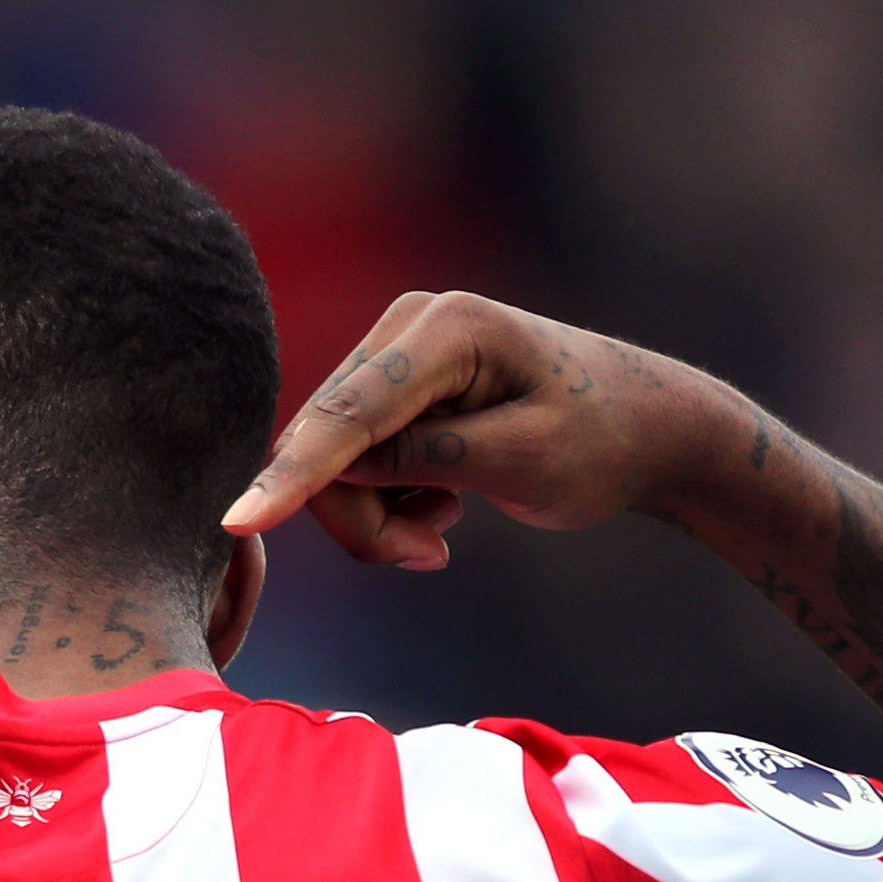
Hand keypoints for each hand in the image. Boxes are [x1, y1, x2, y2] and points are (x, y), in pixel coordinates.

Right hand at [221, 292, 712, 568]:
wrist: (644, 426)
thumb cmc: (600, 441)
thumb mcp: (522, 461)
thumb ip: (427, 459)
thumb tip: (336, 466)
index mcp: (450, 329)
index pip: (350, 414)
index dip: (294, 477)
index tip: (238, 524)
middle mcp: (411, 324)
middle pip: (330, 442)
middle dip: (366, 517)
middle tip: (434, 557)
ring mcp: (398, 351)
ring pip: (336, 459)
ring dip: (380, 516)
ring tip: (446, 532)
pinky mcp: (395, 384)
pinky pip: (354, 457)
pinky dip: (388, 499)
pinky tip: (445, 502)